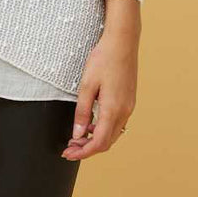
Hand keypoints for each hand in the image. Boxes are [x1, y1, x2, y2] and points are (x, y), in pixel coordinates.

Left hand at [61, 21, 138, 161]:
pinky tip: (91, 122)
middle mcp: (124, 112)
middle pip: (107, 142)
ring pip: (113, 134)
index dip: (83, 152)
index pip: (99, 143)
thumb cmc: (103, 59)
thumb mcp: (87, 84)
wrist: (123, 42)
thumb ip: (82, 111)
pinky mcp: (129, 101)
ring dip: (96, 139)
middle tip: (69, 148)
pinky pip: (117, 123)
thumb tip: (78, 134)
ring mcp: (129, 107)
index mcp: (113, 110)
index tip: (68, 154)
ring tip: (77, 137)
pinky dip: (103, 129)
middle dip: (87, 148)